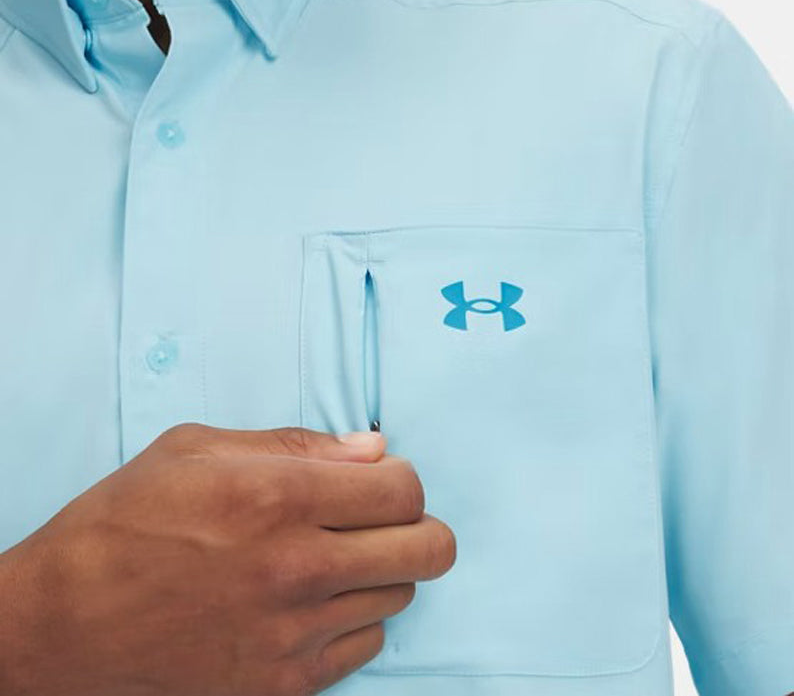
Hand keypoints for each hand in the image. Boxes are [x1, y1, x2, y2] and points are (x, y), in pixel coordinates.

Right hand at [0, 423, 455, 695]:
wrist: (66, 622)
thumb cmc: (125, 521)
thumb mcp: (197, 448)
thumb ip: (296, 444)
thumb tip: (373, 449)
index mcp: (278, 497)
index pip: (403, 489)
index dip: (401, 477)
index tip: (379, 478)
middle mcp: (298, 568)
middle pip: (428, 548)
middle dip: (417, 523)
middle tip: (379, 516)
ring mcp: (293, 634)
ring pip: (399, 596)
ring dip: (379, 569)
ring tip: (330, 556)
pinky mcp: (282, 685)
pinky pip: (365, 647)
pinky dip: (353, 618)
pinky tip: (312, 600)